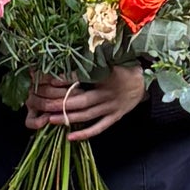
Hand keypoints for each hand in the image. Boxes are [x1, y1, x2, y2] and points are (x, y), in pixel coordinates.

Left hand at [28, 69, 146, 136]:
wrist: (145, 82)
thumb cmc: (123, 68)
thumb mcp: (111, 59)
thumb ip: (94, 58)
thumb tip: (73, 52)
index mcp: (106, 76)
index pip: (82, 78)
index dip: (66, 79)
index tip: (50, 79)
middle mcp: (108, 94)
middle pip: (81, 101)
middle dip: (61, 104)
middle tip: (43, 105)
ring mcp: (111, 107)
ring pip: (87, 115)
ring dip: (68, 118)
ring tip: (50, 119)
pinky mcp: (115, 117)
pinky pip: (99, 127)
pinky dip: (85, 133)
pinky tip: (70, 137)